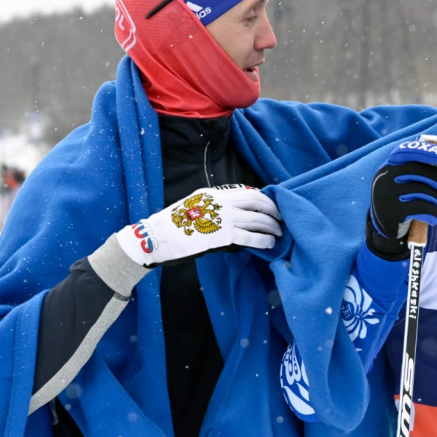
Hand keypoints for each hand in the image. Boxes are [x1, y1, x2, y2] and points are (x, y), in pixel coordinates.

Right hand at [115, 185, 281, 266]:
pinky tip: (270, 244)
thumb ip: (213, 207)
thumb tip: (234, 215)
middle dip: (273, 209)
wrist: (155, 238)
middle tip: (281, 218)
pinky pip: (251, 237)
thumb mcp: (194, 207)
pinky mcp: (222, 235)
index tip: (271, 206)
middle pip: (257, 201)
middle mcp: (221, 202)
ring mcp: (222, 218)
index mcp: (214, 193)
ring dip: (272, 226)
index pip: (246, 191)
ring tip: (279, 233)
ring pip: (257, 219)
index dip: (263, 199)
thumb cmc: (173, 226)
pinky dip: (264, 240)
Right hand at [367, 136, 436, 259]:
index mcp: (388, 167)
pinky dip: (435, 213)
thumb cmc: (399, 200)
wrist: (382, 227)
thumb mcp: (399, 181)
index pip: (407, 152)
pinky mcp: (394, 212)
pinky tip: (436, 218)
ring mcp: (388, 195)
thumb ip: (414, 168)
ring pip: (426, 191)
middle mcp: (385, 178)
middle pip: (422, 172)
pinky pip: (424, 208)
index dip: (428, 152)